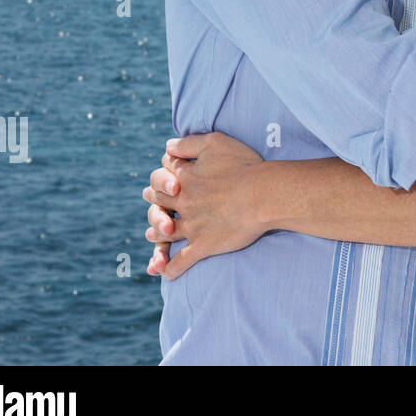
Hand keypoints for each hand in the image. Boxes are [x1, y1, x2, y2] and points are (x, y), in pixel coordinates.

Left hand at [142, 131, 267, 279]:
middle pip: (159, 203)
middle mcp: (183, 202)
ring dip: (156, 234)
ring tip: (152, 235)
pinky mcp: (202, 245)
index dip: (161, 177)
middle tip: (153, 203)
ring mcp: (191, 226)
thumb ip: (188, 143)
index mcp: (184, 178)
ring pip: (164, 233)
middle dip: (155, 203)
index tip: (161, 181)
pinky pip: (181, 261)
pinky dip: (171, 268)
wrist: (263, 195)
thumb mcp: (215, 142)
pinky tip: (165, 273)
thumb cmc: (244, 166)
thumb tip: (167, 147)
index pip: (162, 176)